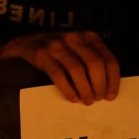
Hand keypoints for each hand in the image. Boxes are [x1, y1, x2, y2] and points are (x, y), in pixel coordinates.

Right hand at [1, 30, 120, 102]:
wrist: (25, 44)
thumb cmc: (58, 51)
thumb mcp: (79, 48)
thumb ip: (93, 59)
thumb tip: (108, 86)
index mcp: (89, 36)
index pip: (108, 59)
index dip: (112, 79)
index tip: (111, 96)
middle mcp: (74, 38)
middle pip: (95, 63)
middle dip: (99, 84)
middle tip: (98, 99)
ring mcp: (57, 45)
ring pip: (77, 70)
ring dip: (85, 89)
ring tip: (87, 101)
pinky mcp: (41, 54)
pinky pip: (58, 75)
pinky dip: (68, 89)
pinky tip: (73, 99)